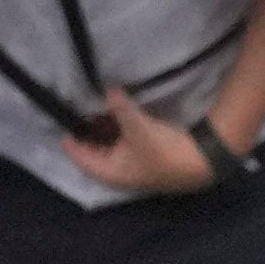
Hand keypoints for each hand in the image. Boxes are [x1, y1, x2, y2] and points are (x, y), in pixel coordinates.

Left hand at [57, 90, 215, 196]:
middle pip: (94, 155)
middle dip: (89, 135)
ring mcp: (132, 168)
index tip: (65, 125)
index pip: (81, 159)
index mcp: (110, 173)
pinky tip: (120, 120)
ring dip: (105, 134)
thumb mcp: (137, 126)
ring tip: (101, 112)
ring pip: (109, 151)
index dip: (71, 143)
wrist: (199, 161)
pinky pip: (122, 148)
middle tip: (83, 113)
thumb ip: (120, 107)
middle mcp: (118, 174)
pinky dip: (118, 135)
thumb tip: (109, 89)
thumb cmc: (162, 151)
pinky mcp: (145, 160)